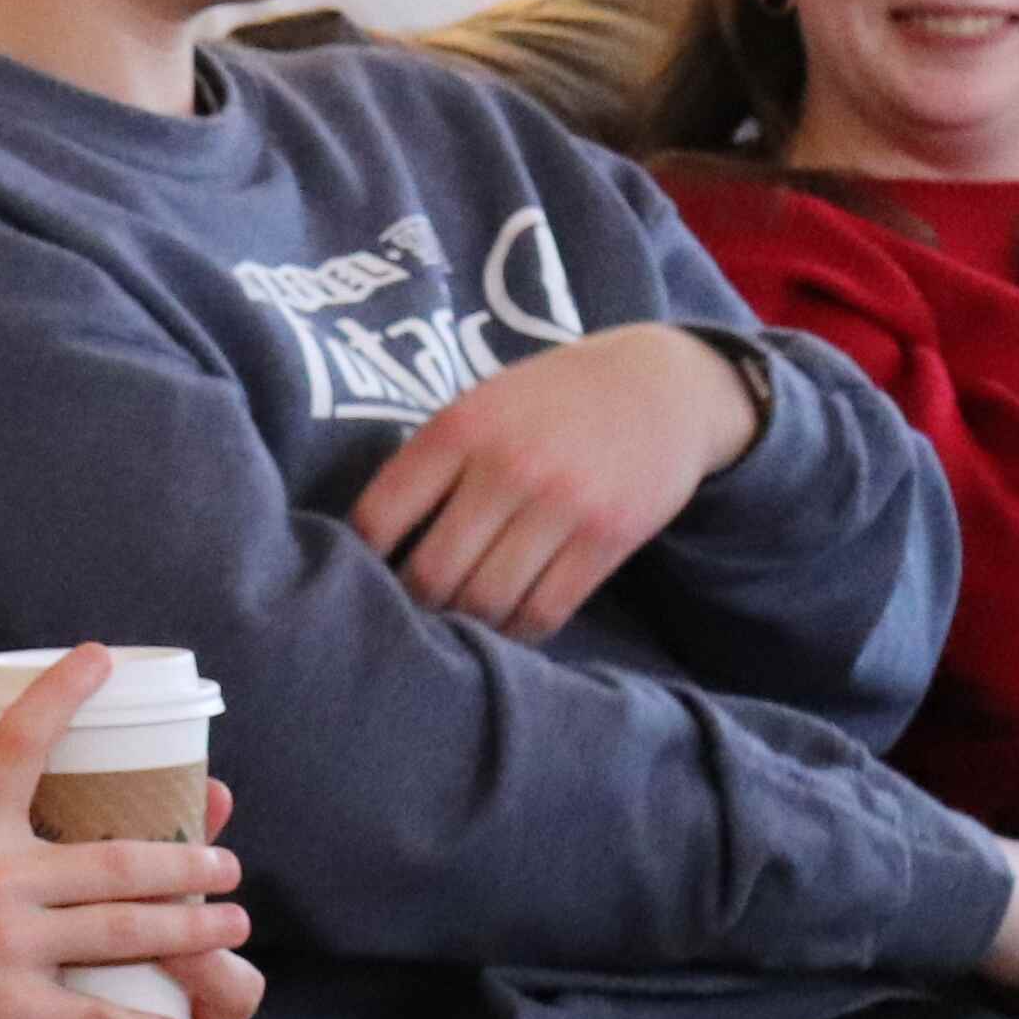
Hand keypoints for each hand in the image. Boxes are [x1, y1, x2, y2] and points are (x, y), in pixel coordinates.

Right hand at [0, 646, 247, 1018]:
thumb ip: (0, 834)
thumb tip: (70, 804)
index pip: (18, 744)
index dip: (60, 694)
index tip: (99, 658)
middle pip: (119, 861)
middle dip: (189, 863)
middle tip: (230, 865)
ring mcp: (7, 943)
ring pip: (127, 931)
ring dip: (192, 928)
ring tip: (231, 923)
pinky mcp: (11, 1006)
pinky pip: (97, 1013)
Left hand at [347, 325, 760, 638]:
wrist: (662, 386)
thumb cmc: (550, 401)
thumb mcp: (479, 405)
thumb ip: (432, 462)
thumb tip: (371, 540)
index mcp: (458, 430)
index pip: (379, 516)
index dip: (359, 560)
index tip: (356, 576)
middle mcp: (506, 467)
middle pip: (432, 573)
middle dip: (412, 605)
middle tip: (408, 616)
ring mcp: (562, 505)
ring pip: (487, 601)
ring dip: (464, 625)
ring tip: (453, 626)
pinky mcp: (608, 538)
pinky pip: (546, 611)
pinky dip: (517, 632)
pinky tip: (504, 628)